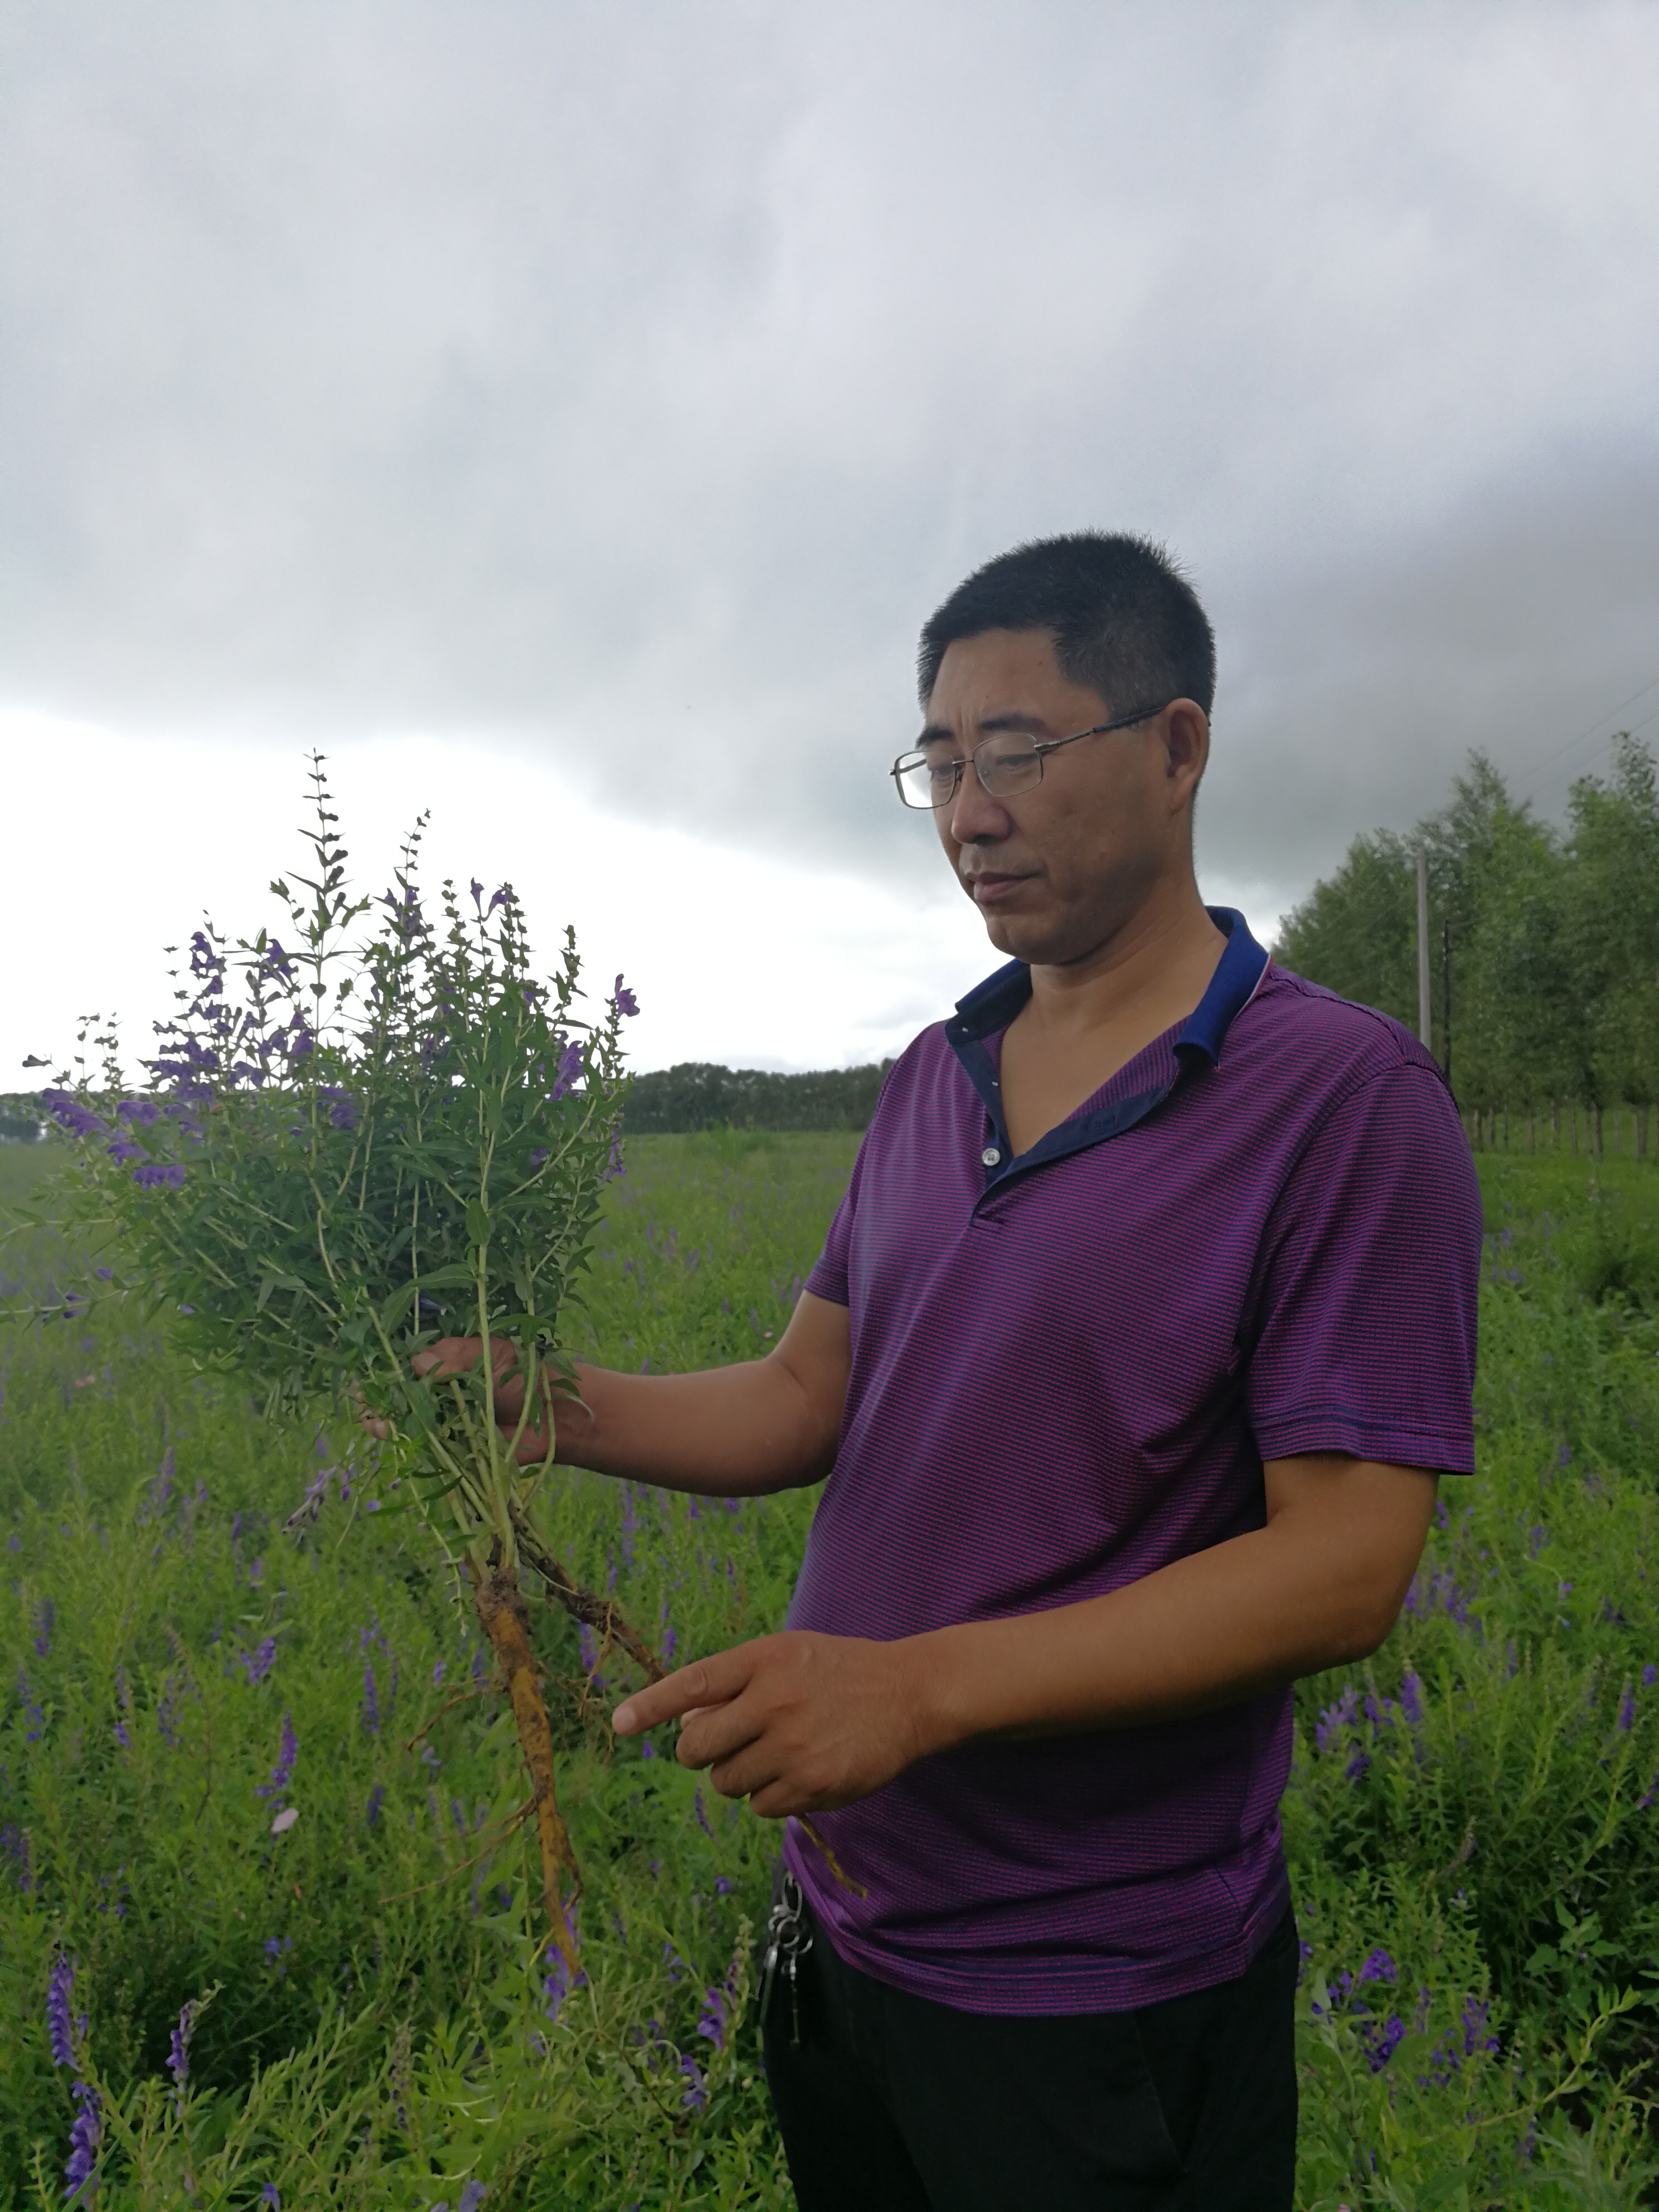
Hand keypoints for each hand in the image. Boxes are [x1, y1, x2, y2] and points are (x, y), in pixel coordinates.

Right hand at [360, 1336, 556, 1462]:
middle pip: (400, 1398)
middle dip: (380, 1402)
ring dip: (387, 1424)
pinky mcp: (455, 1448)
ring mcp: (446, 1421)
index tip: (368, 1379)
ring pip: (406, 1423)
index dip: (386, 1375)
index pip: (407, 1368)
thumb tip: (417, 1363)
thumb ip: (455, 1358)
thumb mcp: (491, 1356)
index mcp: (447, 1364)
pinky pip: (425, 1447)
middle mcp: (441, 1393)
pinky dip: (408, 1444)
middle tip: (370, 1407)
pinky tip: (394, 1438)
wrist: (557, 1414)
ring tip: (379, 1425)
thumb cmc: (526, 1375)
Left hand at [611, 1631, 932, 1816]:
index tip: (619, 1722)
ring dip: (738, 1774)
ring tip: (776, 1751)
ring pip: (725, 1782)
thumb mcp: (786, 1655)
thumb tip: (685, 1725)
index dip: (651, 1705)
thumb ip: (735, 1683)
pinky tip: (799, 1770)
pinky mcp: (811, 1785)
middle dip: (701, 1752)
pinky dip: (770, 1795)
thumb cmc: (837, 1672)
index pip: (693, 1684)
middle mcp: (773, 1702)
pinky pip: (759, 1806)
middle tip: (727, 1743)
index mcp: (763, 1660)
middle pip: (696, 1748)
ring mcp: (792, 1747)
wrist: (908, 1695)